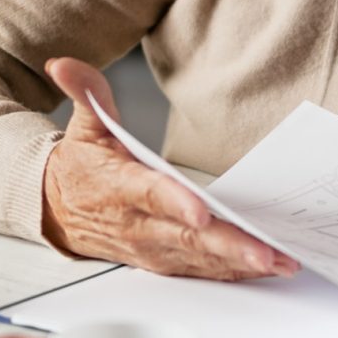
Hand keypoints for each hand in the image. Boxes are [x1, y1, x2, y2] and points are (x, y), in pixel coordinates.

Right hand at [41, 56, 296, 281]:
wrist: (57, 212)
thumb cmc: (82, 169)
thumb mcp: (83, 125)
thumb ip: (86, 93)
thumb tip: (63, 65)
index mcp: (120, 187)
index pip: (149, 194)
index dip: (175, 203)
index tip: (201, 212)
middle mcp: (138, 224)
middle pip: (185, 236)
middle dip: (227, 245)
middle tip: (265, 252)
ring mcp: (151, 248)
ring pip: (197, 258)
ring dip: (238, 263)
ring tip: (279, 261)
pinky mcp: (162, 262)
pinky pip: (200, 270)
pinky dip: (232, 272)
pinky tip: (264, 269)